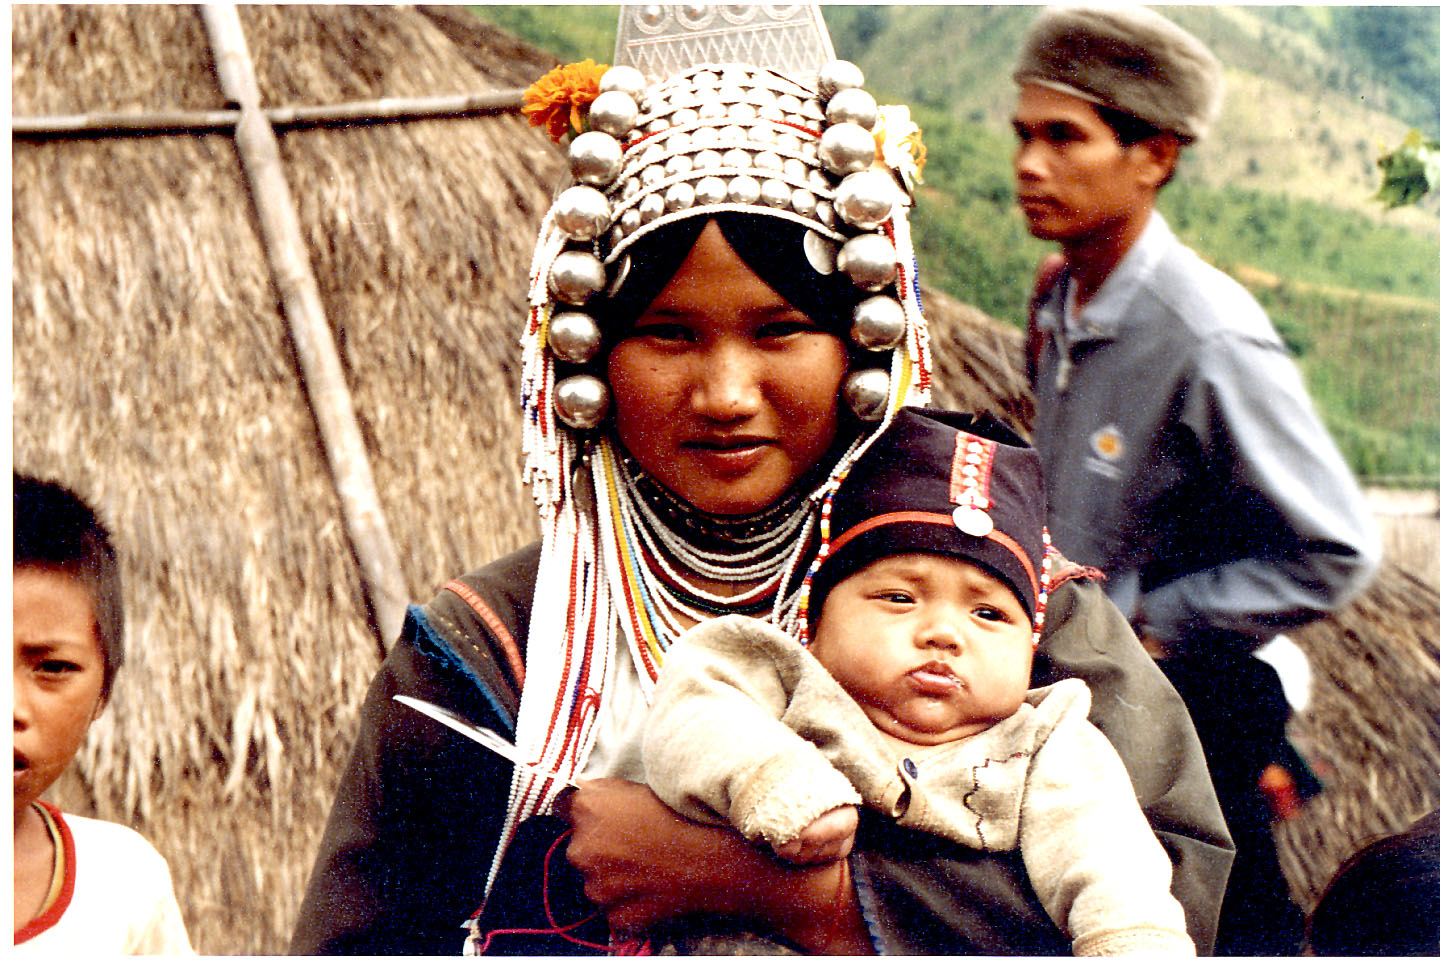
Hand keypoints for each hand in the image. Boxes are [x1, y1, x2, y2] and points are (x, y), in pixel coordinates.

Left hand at [554, 778, 871, 952]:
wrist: (718, 862)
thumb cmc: (687, 818)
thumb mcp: (642, 788)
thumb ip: (606, 793)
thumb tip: (584, 796)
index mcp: (588, 808)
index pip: (562, 808)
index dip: (582, 813)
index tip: (598, 819)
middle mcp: (582, 848)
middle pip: (579, 848)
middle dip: (601, 848)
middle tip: (638, 846)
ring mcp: (597, 887)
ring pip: (596, 882)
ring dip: (614, 878)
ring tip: (652, 868)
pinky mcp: (615, 917)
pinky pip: (616, 911)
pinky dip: (630, 904)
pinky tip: (656, 889)